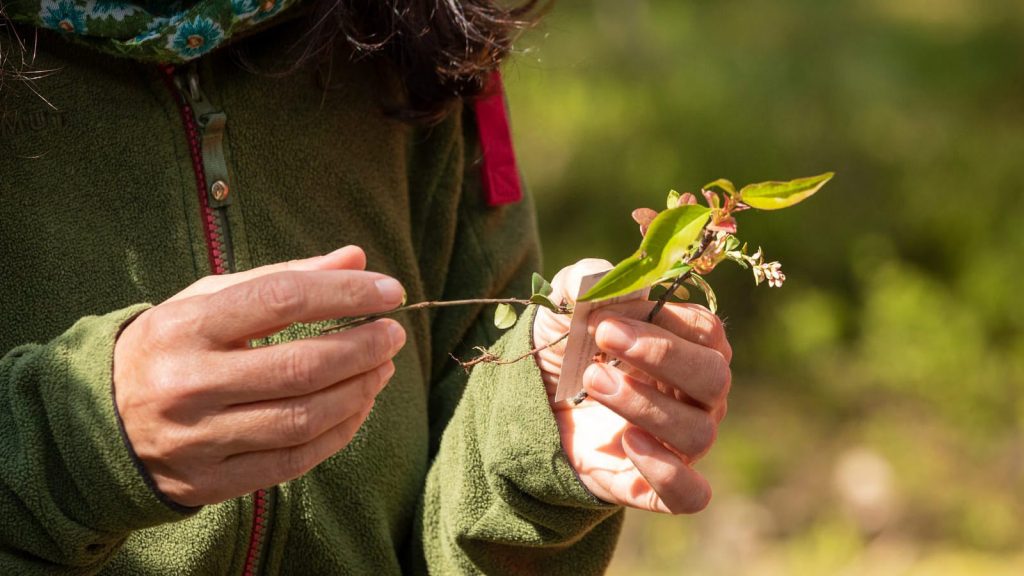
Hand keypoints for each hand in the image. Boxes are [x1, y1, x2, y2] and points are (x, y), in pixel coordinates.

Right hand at [113, 246, 406, 506]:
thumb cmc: (172, 347)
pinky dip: (340, 432)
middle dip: (362, 347)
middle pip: (300, 366)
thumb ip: (284, 278)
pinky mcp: (212, 480)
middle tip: (393, 332)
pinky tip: (359, 405)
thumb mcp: (210, 300)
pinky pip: (294, 460)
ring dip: (359, 391)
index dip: (346, 293)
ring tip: (383, 366)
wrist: (101, 421)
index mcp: (186, 327)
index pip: (282, 300)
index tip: (389, 290)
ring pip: (303, 419)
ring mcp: (199, 438)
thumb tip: (356, 258)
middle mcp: (189, 384)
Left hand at [534, 260, 731, 513]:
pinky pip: (690, 494)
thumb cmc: (567, 347)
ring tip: (593, 381)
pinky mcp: (655, 486)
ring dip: (643, 404)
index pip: (707, 333)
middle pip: (715, 379)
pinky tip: (627, 443)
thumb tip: (602, 277)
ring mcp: (679, 443)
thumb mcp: (565, 307)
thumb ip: (584, 282)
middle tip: (602, 342)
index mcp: (689, 347)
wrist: (536, 406)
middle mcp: (697, 397)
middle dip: (660, 357)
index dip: (664, 324)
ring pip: (697, 432)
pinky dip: (668, 472)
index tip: (605, 319)